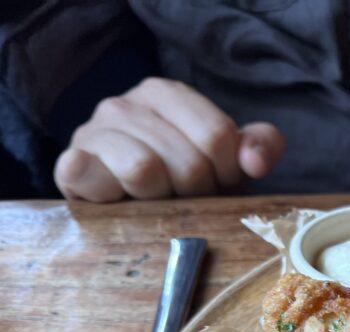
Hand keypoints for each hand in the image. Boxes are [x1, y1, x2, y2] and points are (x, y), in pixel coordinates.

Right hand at [54, 78, 284, 201]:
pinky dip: (109, 195)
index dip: (227, 174)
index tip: (218, 184)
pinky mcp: (70, 163)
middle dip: (197, 193)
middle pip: (188, 162)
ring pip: (144, 171)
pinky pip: (89, 176)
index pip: (218, 137)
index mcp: (167, 94)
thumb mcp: (229, 159)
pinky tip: (120, 201)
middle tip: (187, 198)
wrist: (126, 201)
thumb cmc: (185, 176)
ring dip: (161, 201)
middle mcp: (125, 105)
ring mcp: (93, 132)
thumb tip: (255, 162)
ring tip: (158, 201)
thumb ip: (260, 146)